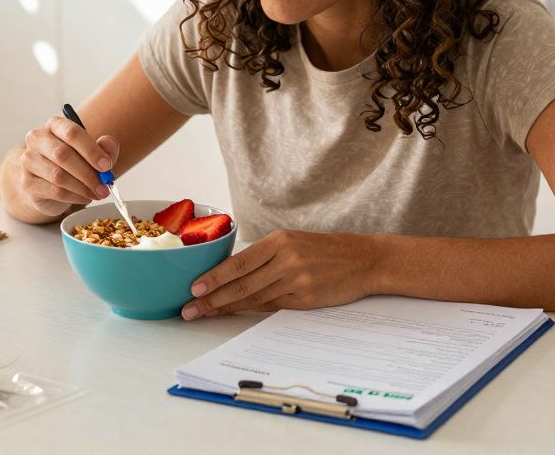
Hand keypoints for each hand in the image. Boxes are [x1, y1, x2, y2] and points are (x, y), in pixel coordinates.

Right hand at [15, 116, 119, 218]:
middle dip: (88, 173)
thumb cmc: (75, 163)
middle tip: (104, 185)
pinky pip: (54, 191)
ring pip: (58, 175)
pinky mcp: (27, 182)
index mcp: (55, 125)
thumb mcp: (94, 154)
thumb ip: (105, 147)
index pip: (72, 132)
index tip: (106, 165)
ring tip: (97, 193)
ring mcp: (28, 160)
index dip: (91, 150)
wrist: (50, 185)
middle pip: (62, 154)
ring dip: (82, 187)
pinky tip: (84, 198)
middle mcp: (37, 138)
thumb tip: (108, 143)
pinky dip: (74, 197)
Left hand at [181, 230, 379, 319]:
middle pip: (241, 284)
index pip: (239, 263)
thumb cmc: (326, 250)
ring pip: (253, 298)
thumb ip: (266, 257)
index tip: (194, 287)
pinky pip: (272, 307)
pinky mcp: (306, 299)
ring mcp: (296, 281)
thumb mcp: (294, 242)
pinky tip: (235, 314)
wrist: (365, 260)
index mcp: (279, 241)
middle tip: (189, 309)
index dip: (214, 277)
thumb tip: (231, 274)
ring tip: (205, 314)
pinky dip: (251, 311)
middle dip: (211, 298)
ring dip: (226, 308)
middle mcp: (285, 259)